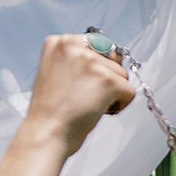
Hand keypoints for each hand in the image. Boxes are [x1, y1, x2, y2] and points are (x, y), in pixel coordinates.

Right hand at [19, 34, 135, 158]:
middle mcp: (73, 45)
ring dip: (112, 93)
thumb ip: (76, 60)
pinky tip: (99, 111)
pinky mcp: (106, 80)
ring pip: (122, 74)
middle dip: (108, 76)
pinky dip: (120, 105)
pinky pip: (129, 91)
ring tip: (88, 104)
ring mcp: (90, 61)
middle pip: (112, 56)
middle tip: (87, 95)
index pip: (97, 43)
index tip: (82, 85)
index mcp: (59, 42)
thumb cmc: (51, 112)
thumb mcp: (57, 72)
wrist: (45, 133)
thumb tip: (109, 58)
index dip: (98, 67)